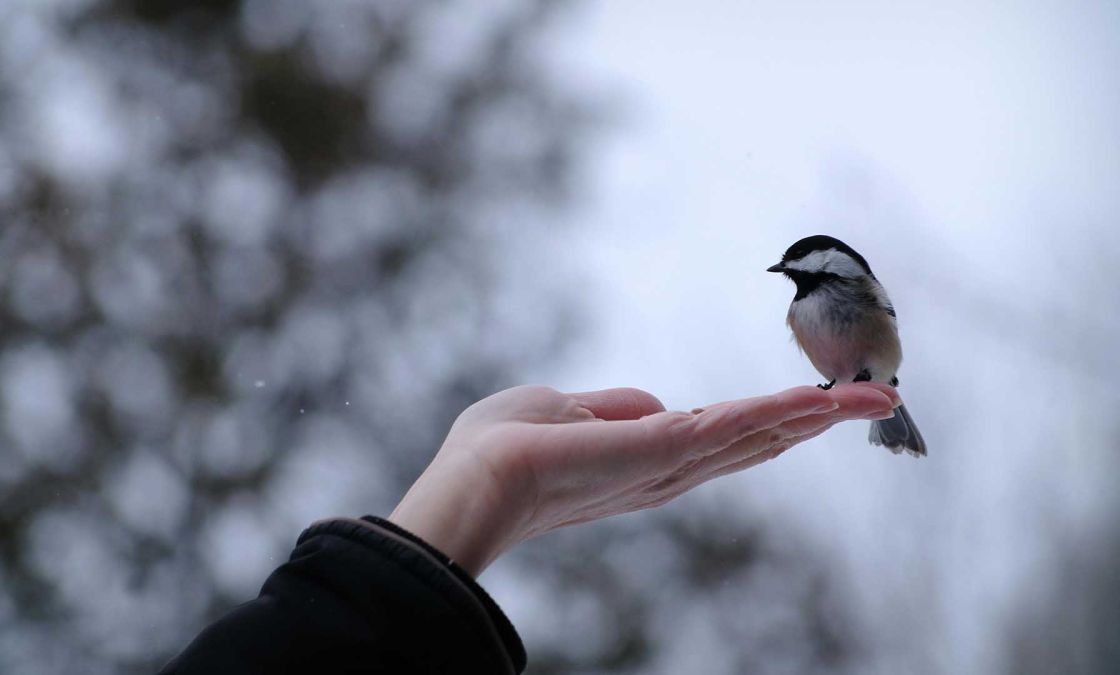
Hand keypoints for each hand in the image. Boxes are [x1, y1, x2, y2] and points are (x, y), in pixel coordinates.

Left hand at [389, 382, 900, 575]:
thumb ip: (612, 408)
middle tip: (874, 401)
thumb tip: (652, 407)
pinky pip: (734, 425)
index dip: (765, 423)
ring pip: (757, 433)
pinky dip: (781, 411)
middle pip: (753, 441)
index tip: (812, 407)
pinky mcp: (666, 450)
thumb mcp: (560, 409)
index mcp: (644, 459)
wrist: (476, 479)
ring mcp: (671, 464)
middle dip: (812, 422)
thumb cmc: (501, 447)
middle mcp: (668, 471)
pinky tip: (824, 402)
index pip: (718, 439)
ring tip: (871, 399)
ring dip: (815, 415)